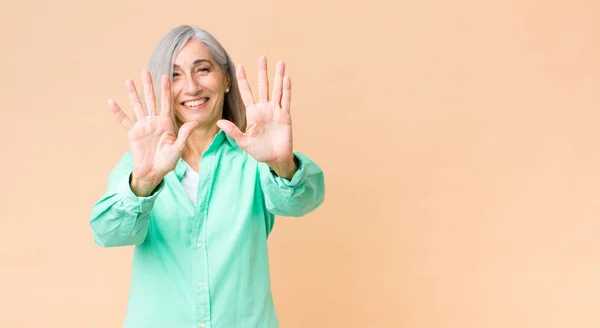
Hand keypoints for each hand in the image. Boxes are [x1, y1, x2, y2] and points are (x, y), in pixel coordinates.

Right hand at [108, 70, 197, 194]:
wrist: (154, 172)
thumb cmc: (168, 161)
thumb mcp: (178, 148)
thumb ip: (185, 134)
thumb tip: (195, 122)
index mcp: (166, 123)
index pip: (167, 103)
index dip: (166, 90)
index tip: (166, 76)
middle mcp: (154, 121)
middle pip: (151, 99)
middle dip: (149, 85)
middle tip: (146, 71)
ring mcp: (143, 126)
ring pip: (137, 106)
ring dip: (133, 93)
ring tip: (128, 80)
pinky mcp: (133, 133)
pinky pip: (124, 121)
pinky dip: (118, 112)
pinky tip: (111, 102)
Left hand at [217, 56, 295, 177]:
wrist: (275, 159)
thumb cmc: (259, 151)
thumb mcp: (243, 142)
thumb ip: (232, 131)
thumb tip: (219, 122)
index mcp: (253, 113)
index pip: (246, 93)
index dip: (243, 80)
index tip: (239, 66)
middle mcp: (264, 108)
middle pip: (263, 86)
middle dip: (262, 72)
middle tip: (262, 57)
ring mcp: (275, 111)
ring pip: (277, 90)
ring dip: (278, 76)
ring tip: (280, 63)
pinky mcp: (285, 116)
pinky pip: (285, 100)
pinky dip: (286, 90)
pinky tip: (286, 78)